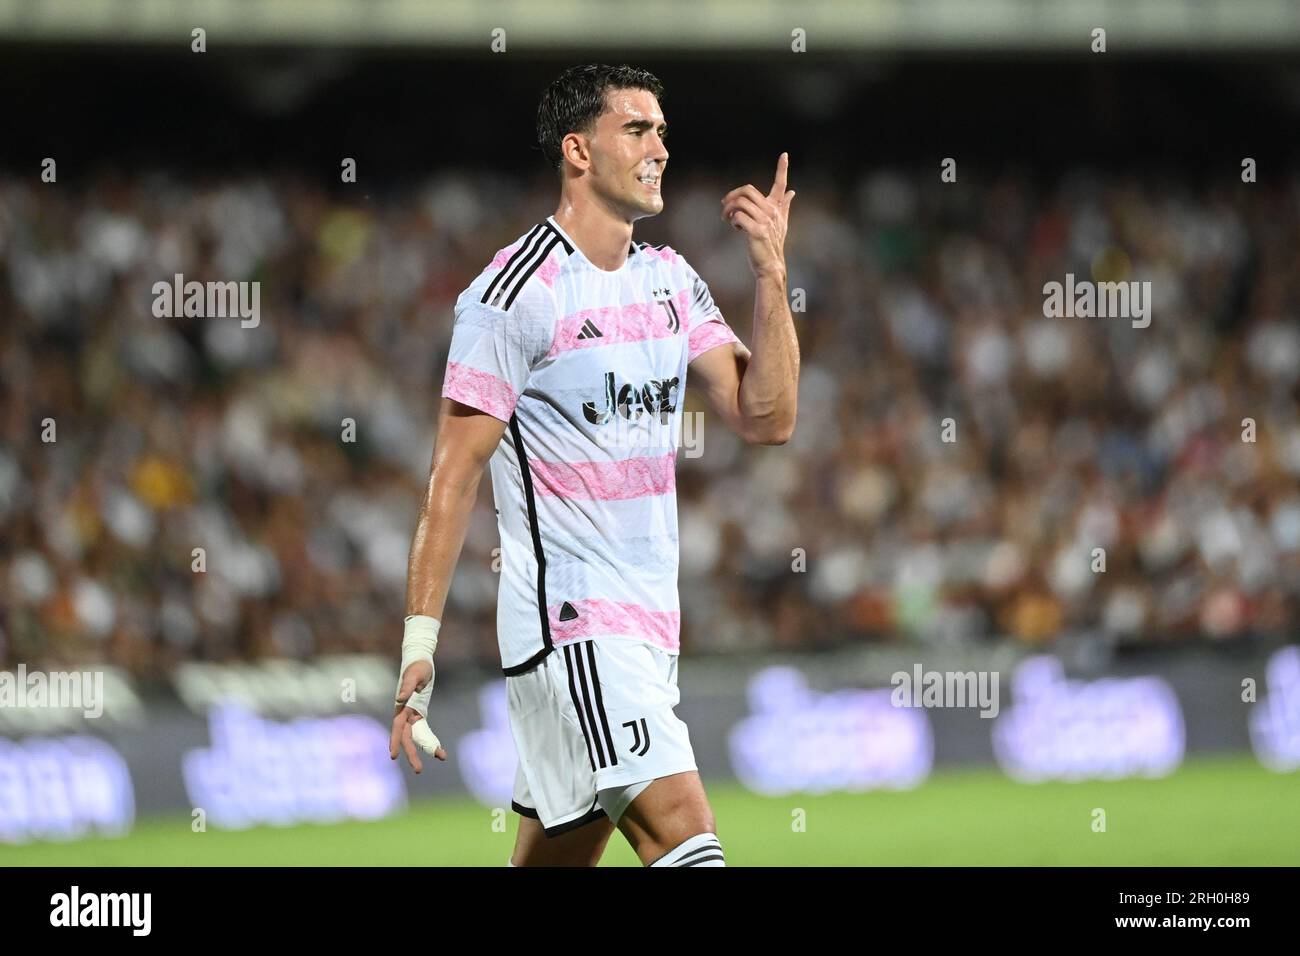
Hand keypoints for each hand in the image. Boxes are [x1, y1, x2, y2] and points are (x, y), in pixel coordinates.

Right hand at [389, 659, 445, 772]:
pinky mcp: (419, 714)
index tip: (393, 756)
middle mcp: (405, 714)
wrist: (421, 661)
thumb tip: (400, 698)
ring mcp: (412, 715)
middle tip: (419, 770)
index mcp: (402, 707)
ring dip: (426, 748)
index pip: (397, 728)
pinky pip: (424, 731)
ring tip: (441, 757)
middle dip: (412, 754)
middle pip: (407, 738)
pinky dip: (431, 740)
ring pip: (417, 737)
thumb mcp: (415, 674)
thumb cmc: (417, 667)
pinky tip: (439, 750)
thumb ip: (408, 686)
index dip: (395, 742)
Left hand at [720, 152, 794, 277]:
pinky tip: (735, 228)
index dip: (783, 168)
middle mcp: (772, 212)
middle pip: (748, 190)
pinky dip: (732, 221)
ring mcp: (765, 221)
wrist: (770, 265)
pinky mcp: (757, 231)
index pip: (781, 184)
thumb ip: (784, 206)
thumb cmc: (772, 244)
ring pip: (740, 203)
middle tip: (725, 206)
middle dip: (732, 196)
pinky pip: (738, 216)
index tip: (784, 154)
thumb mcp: (780, 224)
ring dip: (729, 210)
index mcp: (776, 208)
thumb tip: (791, 192)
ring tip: (728, 219)